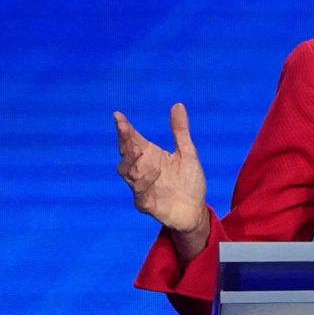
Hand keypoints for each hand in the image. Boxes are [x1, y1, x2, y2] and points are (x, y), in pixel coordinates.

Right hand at [114, 103, 207, 233]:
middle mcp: (142, 169)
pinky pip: (139, 193)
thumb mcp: (188, 152)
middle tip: (124, 128)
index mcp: (150, 155)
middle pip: (126, 154)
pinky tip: (152, 173)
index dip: (125, 128)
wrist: (194, 210)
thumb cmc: (188, 181)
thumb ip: (180, 131)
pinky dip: (143, 183)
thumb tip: (177, 104)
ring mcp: (142, 186)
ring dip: (131, 161)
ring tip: (136, 150)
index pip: (133, 139)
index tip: (118, 115)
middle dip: (124, 141)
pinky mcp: (146, 203)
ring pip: (128, 173)